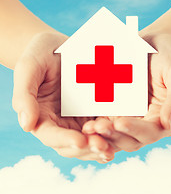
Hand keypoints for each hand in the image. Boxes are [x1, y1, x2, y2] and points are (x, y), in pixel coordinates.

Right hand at [12, 32, 114, 162]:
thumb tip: (26, 125)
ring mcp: (78, 118)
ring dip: (101, 146)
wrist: (59, 46)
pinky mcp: (93, 111)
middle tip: (103, 147)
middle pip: (71, 145)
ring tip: (113, 146)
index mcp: (42, 116)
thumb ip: (24, 96)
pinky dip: (111, 134)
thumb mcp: (29, 67)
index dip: (64, 140)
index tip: (80, 141)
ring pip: (89, 140)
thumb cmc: (40, 54)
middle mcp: (60, 122)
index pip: (50, 135)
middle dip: (87, 148)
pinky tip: (122, 134)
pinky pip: (102, 126)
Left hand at [82, 32, 170, 151]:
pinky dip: (96, 126)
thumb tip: (168, 123)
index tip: (120, 122)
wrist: (151, 44)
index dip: (136, 130)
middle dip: (114, 136)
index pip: (151, 132)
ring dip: (102, 135)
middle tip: (97, 128)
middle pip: (130, 139)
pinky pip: (105, 122)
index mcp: (163, 118)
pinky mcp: (115, 110)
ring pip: (115, 135)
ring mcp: (129, 117)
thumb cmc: (168, 56)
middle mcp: (146, 123)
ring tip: (88, 128)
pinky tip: (85, 122)